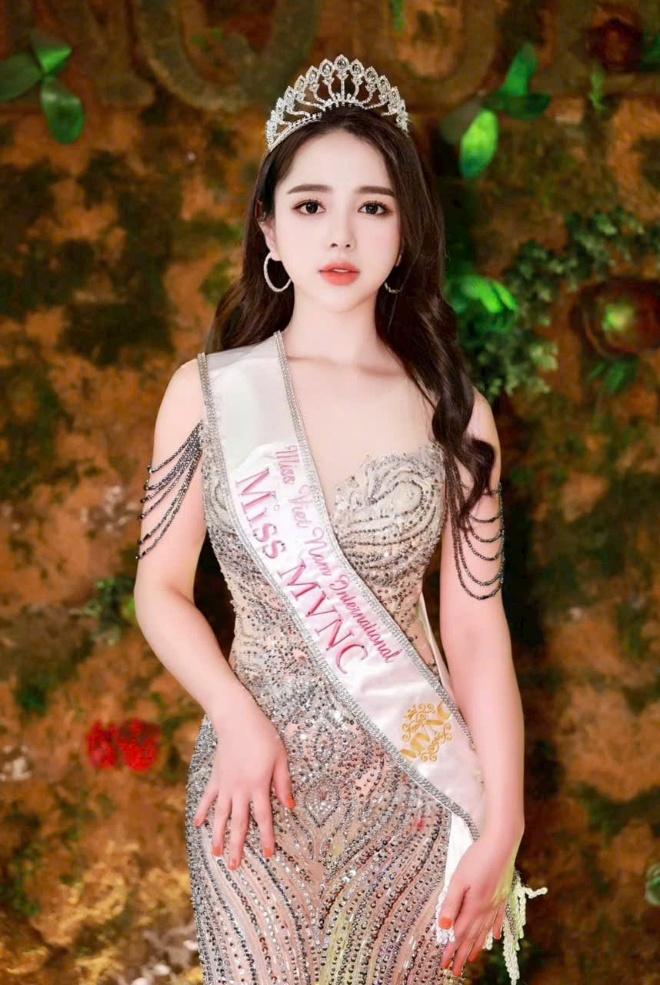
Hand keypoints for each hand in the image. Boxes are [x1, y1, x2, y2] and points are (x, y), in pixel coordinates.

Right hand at [192, 691, 294, 867]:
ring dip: (218, 836)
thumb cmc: (262, 735)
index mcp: (258, 785)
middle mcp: (239, 789)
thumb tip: (289, 806)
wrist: (236, 718)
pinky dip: (201, 812)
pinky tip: (197, 826)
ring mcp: (225, 785)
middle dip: (238, 846)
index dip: (266, 837)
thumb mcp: (280, 757)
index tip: (268, 854)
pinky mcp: (215, 777)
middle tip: (236, 867)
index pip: (263, 818)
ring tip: (217, 855)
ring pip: (221, 816)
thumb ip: (283, 782)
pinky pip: (207, 799)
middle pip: (239, 823)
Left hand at [437, 832, 516, 977]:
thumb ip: (451, 903)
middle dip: (462, 954)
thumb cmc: (477, 858)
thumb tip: (443, 927)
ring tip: (472, 959)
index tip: (445, 964)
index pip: (460, 934)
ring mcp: (496, 903)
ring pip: (485, 930)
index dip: (451, 950)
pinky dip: (496, 930)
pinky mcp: (503, 895)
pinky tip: (496, 937)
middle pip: (472, 936)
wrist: (502, 843)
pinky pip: (499, 918)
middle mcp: (486, 909)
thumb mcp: (459, 879)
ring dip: (477, 946)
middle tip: (455, 970)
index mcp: (474, 906)